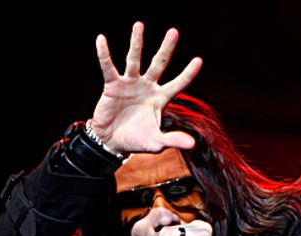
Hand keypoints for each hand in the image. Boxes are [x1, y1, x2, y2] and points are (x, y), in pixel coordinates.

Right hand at [90, 22, 201, 154]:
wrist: (112, 142)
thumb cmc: (136, 141)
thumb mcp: (156, 142)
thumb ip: (173, 140)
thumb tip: (192, 144)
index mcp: (160, 99)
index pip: (178, 83)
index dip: (188, 73)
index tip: (199, 60)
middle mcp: (147, 87)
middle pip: (160, 64)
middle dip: (166, 48)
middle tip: (174, 31)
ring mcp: (130, 84)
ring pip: (134, 59)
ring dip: (137, 43)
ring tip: (139, 25)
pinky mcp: (113, 85)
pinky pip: (109, 67)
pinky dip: (104, 54)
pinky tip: (102, 39)